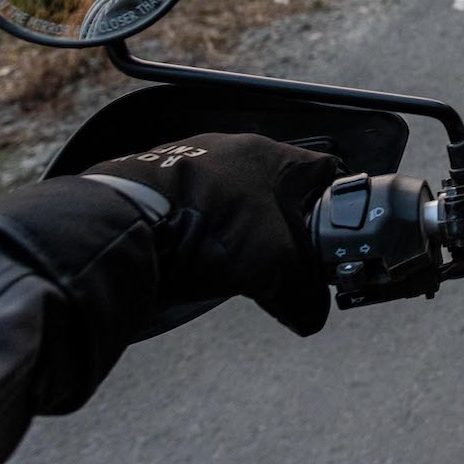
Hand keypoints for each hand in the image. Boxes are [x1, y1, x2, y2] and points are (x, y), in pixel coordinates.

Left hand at [85, 133, 344, 335]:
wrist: (128, 222)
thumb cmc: (210, 228)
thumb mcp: (273, 268)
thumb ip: (304, 294)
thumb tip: (311, 315)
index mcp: (272, 155)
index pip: (323, 171)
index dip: (335, 204)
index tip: (334, 233)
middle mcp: (232, 148)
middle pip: (274, 185)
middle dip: (280, 222)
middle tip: (281, 257)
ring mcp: (190, 160)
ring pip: (230, 194)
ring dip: (234, 225)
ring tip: (232, 261)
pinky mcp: (154, 178)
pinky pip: (189, 203)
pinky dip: (196, 228)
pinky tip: (192, 254)